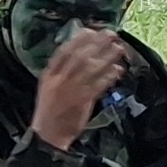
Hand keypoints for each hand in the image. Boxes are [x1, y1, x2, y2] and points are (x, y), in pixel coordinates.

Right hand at [28, 26, 128, 154]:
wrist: (47, 135)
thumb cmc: (51, 111)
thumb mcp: (49, 88)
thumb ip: (61, 73)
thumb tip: (79, 56)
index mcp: (48, 75)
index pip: (63, 52)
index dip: (78, 40)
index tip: (91, 30)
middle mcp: (59, 80)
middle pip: (80, 57)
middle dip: (97, 44)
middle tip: (111, 34)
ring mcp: (71, 90)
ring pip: (91, 69)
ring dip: (107, 57)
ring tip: (119, 48)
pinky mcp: (82, 101)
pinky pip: (98, 85)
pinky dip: (109, 76)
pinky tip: (118, 70)